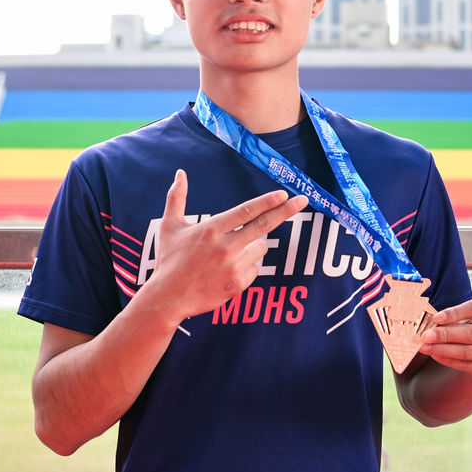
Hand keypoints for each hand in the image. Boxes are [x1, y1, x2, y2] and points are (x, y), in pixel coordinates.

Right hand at [143, 169, 307, 320]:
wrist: (168, 298)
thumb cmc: (169, 260)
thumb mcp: (169, 226)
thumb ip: (176, 198)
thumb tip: (180, 173)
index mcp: (211, 229)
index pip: (246, 212)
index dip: (267, 202)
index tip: (283, 193)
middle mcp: (225, 247)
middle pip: (263, 226)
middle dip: (285, 211)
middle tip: (303, 200)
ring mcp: (233, 267)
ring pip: (260, 248)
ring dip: (252, 246)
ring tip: (227, 254)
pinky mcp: (238, 284)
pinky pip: (256, 268)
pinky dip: (247, 266)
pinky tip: (227, 270)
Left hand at [419, 299, 471, 388]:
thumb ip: (458, 320)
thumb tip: (433, 323)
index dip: (454, 313)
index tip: (436, 318)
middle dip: (445, 334)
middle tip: (426, 335)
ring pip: (468, 351)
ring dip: (443, 349)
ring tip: (426, 347)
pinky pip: (468, 365)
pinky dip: (449, 360)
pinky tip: (436, 356)